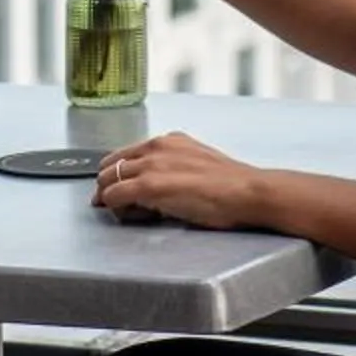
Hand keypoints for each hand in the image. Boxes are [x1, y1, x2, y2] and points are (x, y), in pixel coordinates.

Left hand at [93, 132, 269, 230]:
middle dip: (107, 184)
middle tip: (114, 204)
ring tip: (123, 213)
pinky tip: (126, 215)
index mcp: (169, 140)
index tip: (117, 189)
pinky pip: (114, 195)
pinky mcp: (150, 185)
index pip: (127, 154)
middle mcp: (156, 146)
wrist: (247, 192)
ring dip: (108, 196)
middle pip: (112, 164)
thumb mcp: (197, 166)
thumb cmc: (231, 186)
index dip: (117, 173)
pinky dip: (113, 206)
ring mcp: (152, 164)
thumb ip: (174, 169)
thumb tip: (159, 187)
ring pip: (108, 179)